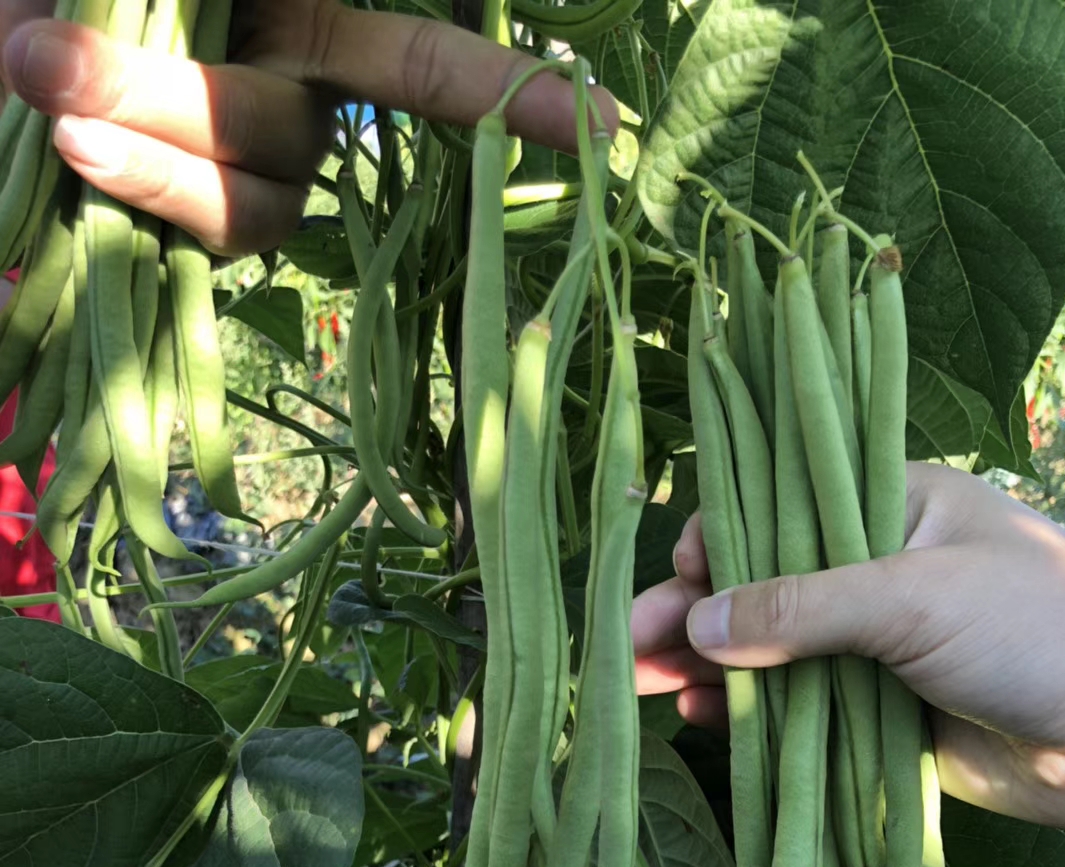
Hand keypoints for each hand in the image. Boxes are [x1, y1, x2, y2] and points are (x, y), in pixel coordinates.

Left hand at [0, 0, 618, 256]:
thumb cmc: (50, 0)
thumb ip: (223, 22)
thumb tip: (218, 43)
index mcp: (296, 22)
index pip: (418, 66)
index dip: (507, 97)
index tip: (599, 132)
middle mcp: (294, 97)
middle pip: (298, 128)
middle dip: (180, 104)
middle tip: (44, 61)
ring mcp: (254, 173)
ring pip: (258, 193)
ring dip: (152, 151)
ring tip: (40, 90)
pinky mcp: (200, 232)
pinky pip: (211, 236)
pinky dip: (147, 197)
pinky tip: (73, 150)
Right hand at [633, 463, 1064, 828]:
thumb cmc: (1034, 633)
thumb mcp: (914, 597)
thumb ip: (801, 606)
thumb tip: (695, 625)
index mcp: (889, 507)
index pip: (779, 510)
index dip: (719, 543)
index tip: (681, 580)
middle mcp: (871, 570)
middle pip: (758, 584)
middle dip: (690, 612)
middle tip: (627, 647)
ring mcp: (870, 645)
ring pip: (766, 649)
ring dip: (704, 666)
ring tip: (640, 688)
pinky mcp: (872, 711)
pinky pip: (791, 706)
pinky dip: (745, 711)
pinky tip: (699, 717)